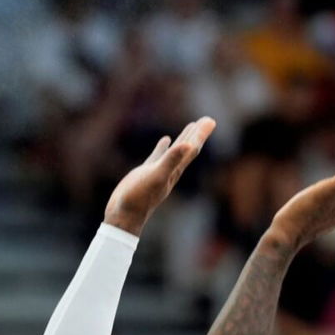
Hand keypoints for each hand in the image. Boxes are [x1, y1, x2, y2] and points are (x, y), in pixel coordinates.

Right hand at [103, 117, 215, 235]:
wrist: (124, 214)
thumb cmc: (139, 198)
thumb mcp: (155, 176)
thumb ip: (171, 161)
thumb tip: (188, 145)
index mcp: (175, 170)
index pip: (192, 149)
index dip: (201, 135)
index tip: (210, 120)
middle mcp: (171, 170)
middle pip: (188, 148)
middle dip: (198, 134)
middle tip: (208, 120)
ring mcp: (159, 171)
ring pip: (175, 151)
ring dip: (184, 139)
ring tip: (191, 126)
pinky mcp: (147, 172)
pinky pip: (159, 156)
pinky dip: (164, 147)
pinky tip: (165, 140)